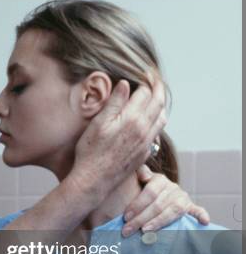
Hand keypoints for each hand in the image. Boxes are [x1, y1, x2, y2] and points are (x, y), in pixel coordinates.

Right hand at [70, 76, 166, 199]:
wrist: (94, 180)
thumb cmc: (91, 152)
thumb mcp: (98, 123)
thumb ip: (114, 103)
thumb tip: (125, 84)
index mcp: (132, 119)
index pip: (145, 92)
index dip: (145, 80)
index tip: (144, 73)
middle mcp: (144, 129)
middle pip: (159, 102)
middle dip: (158, 88)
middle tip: (155, 78)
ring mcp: (147, 142)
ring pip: (162, 118)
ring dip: (161, 104)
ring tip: (156, 96)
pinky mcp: (145, 153)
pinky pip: (158, 132)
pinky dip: (158, 120)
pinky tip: (150, 119)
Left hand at [121, 165, 210, 236]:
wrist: (159, 191)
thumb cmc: (144, 188)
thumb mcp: (139, 178)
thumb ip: (138, 173)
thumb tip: (142, 174)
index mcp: (160, 180)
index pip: (150, 192)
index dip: (138, 204)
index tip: (126, 216)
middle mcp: (173, 188)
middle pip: (158, 205)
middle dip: (141, 218)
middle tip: (128, 230)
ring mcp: (183, 198)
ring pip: (173, 211)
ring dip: (159, 222)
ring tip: (146, 231)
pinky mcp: (191, 207)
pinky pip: (198, 211)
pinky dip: (202, 215)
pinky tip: (204, 222)